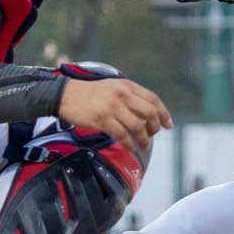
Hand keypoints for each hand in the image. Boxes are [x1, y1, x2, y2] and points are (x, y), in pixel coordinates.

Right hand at [59, 76, 173, 155]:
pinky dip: (129, 144)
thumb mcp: (113, 86)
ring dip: (143, 139)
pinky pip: (122, 135)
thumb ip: (129, 96)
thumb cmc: (90, 93)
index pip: (153, 99)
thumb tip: (146, 113)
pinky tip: (130, 148)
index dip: (163, 113)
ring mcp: (113, 107)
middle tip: (152, 136)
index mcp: (127, 86)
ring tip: (142, 146)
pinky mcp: (102, 119)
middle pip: (149, 113)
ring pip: (137, 126)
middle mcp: (122, 95)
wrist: (66, 95)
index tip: (168, 125)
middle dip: (154, 127)